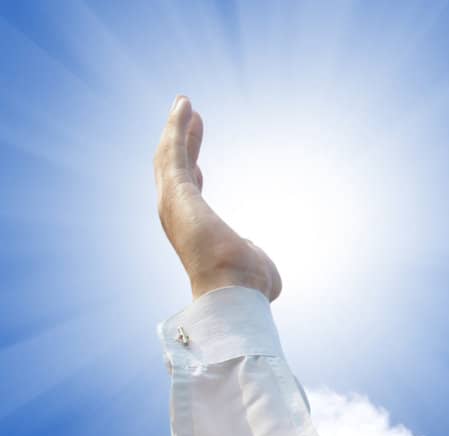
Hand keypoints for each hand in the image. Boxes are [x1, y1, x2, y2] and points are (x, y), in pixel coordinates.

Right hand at [153, 96, 281, 302]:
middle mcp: (177, 216)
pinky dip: (176, 128)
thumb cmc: (247, 287)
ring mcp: (173, 203)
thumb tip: (253, 248)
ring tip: (185, 106)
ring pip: (169, 157)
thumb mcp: (254, 263)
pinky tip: (184, 107)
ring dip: (176, 130)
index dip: (193, 173)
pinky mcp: (176, 191)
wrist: (235, 291)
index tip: (198, 163)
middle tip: (188, 117)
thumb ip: (251, 251)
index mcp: (195, 231)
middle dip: (181, 143)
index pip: (190, 195)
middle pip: (175, 169)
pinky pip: (173, 152)